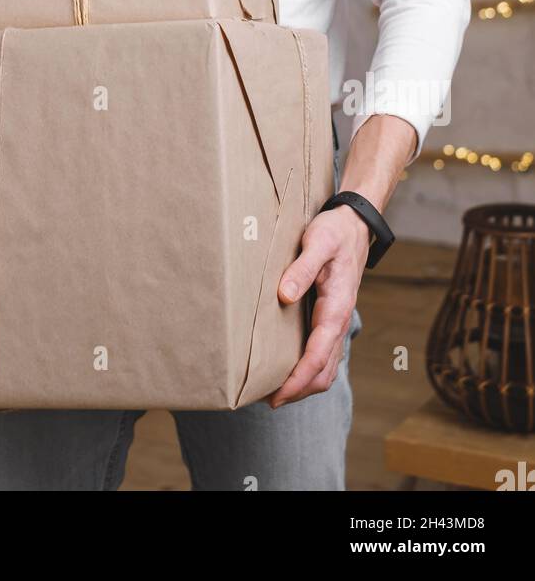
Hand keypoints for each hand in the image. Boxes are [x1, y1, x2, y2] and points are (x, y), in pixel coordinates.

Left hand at [262, 203, 369, 407]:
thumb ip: (301, 269)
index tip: (277, 395)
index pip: (318, 356)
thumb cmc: (334, 232)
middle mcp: (340, 319)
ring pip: (327, 366)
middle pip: (324, 371)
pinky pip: (325, 352)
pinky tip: (291, 367)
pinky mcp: (332, 315)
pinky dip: (311, 368)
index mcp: (336, 308)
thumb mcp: (317, 243)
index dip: (298, 379)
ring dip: (306, 384)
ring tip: (277, 392)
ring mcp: (338, 320)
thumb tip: (284, 296)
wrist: (354, 223)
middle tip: (270, 401)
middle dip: (300, 390)